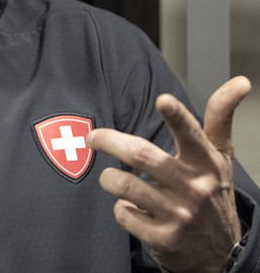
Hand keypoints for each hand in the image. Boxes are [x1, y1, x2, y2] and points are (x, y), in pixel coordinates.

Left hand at [86, 76, 250, 272]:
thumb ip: (220, 118)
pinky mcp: (162, 238)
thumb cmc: (211, 191)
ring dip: (109, 178)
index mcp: (207, 163)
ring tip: (111, 177)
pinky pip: (123, 213)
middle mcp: (194, 188)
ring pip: (124, 184)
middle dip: (109, 141)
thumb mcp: (220, 156)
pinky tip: (131, 207)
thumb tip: (241, 81)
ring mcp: (179, 215)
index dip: (177, 117)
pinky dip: (120, 207)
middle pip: (142, 155)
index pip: (192, 135)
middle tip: (92, 137)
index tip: (163, 100)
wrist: (220, 253)